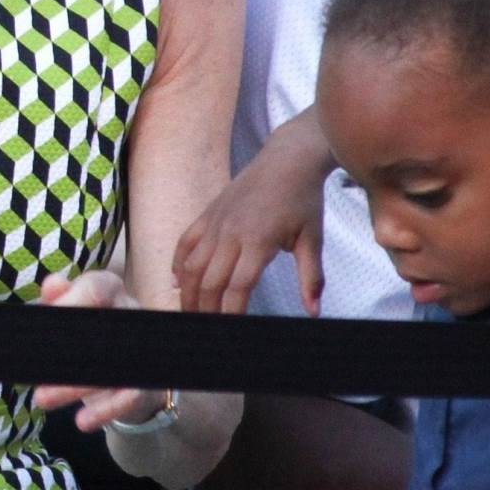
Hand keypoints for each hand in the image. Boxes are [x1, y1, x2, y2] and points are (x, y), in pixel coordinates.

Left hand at [30, 270, 169, 430]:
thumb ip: (58, 299)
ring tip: (43, 400)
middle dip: (63, 353)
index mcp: (109, 288)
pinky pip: (129, 395)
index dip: (68, 304)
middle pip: (101, 331)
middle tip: (33, 372)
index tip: (39, 325)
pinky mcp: (149, 379)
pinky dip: (105, 410)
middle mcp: (131, 312)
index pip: (94, 289)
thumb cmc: (87, 330)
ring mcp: (144, 346)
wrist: (125, 369)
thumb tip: (51, 286)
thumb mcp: (70, 312)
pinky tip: (82, 422)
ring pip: (112, 366)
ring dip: (74, 386)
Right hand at [174, 107, 330, 315]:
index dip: (231, 311)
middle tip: (203, 330)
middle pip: (209, 280)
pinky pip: (185, 242)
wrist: (287, 159)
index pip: (238, 286)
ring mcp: (215, 221)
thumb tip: (313, 311)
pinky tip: (177, 281)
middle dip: (205, 309)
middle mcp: (230, 232)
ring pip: (191, 264)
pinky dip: (178, 263)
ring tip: (188, 312)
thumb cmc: (303, 200)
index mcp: (257, 240)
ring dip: (188, 292)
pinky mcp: (208, 213)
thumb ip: (310, 277)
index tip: (231, 330)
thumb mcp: (312, 239)